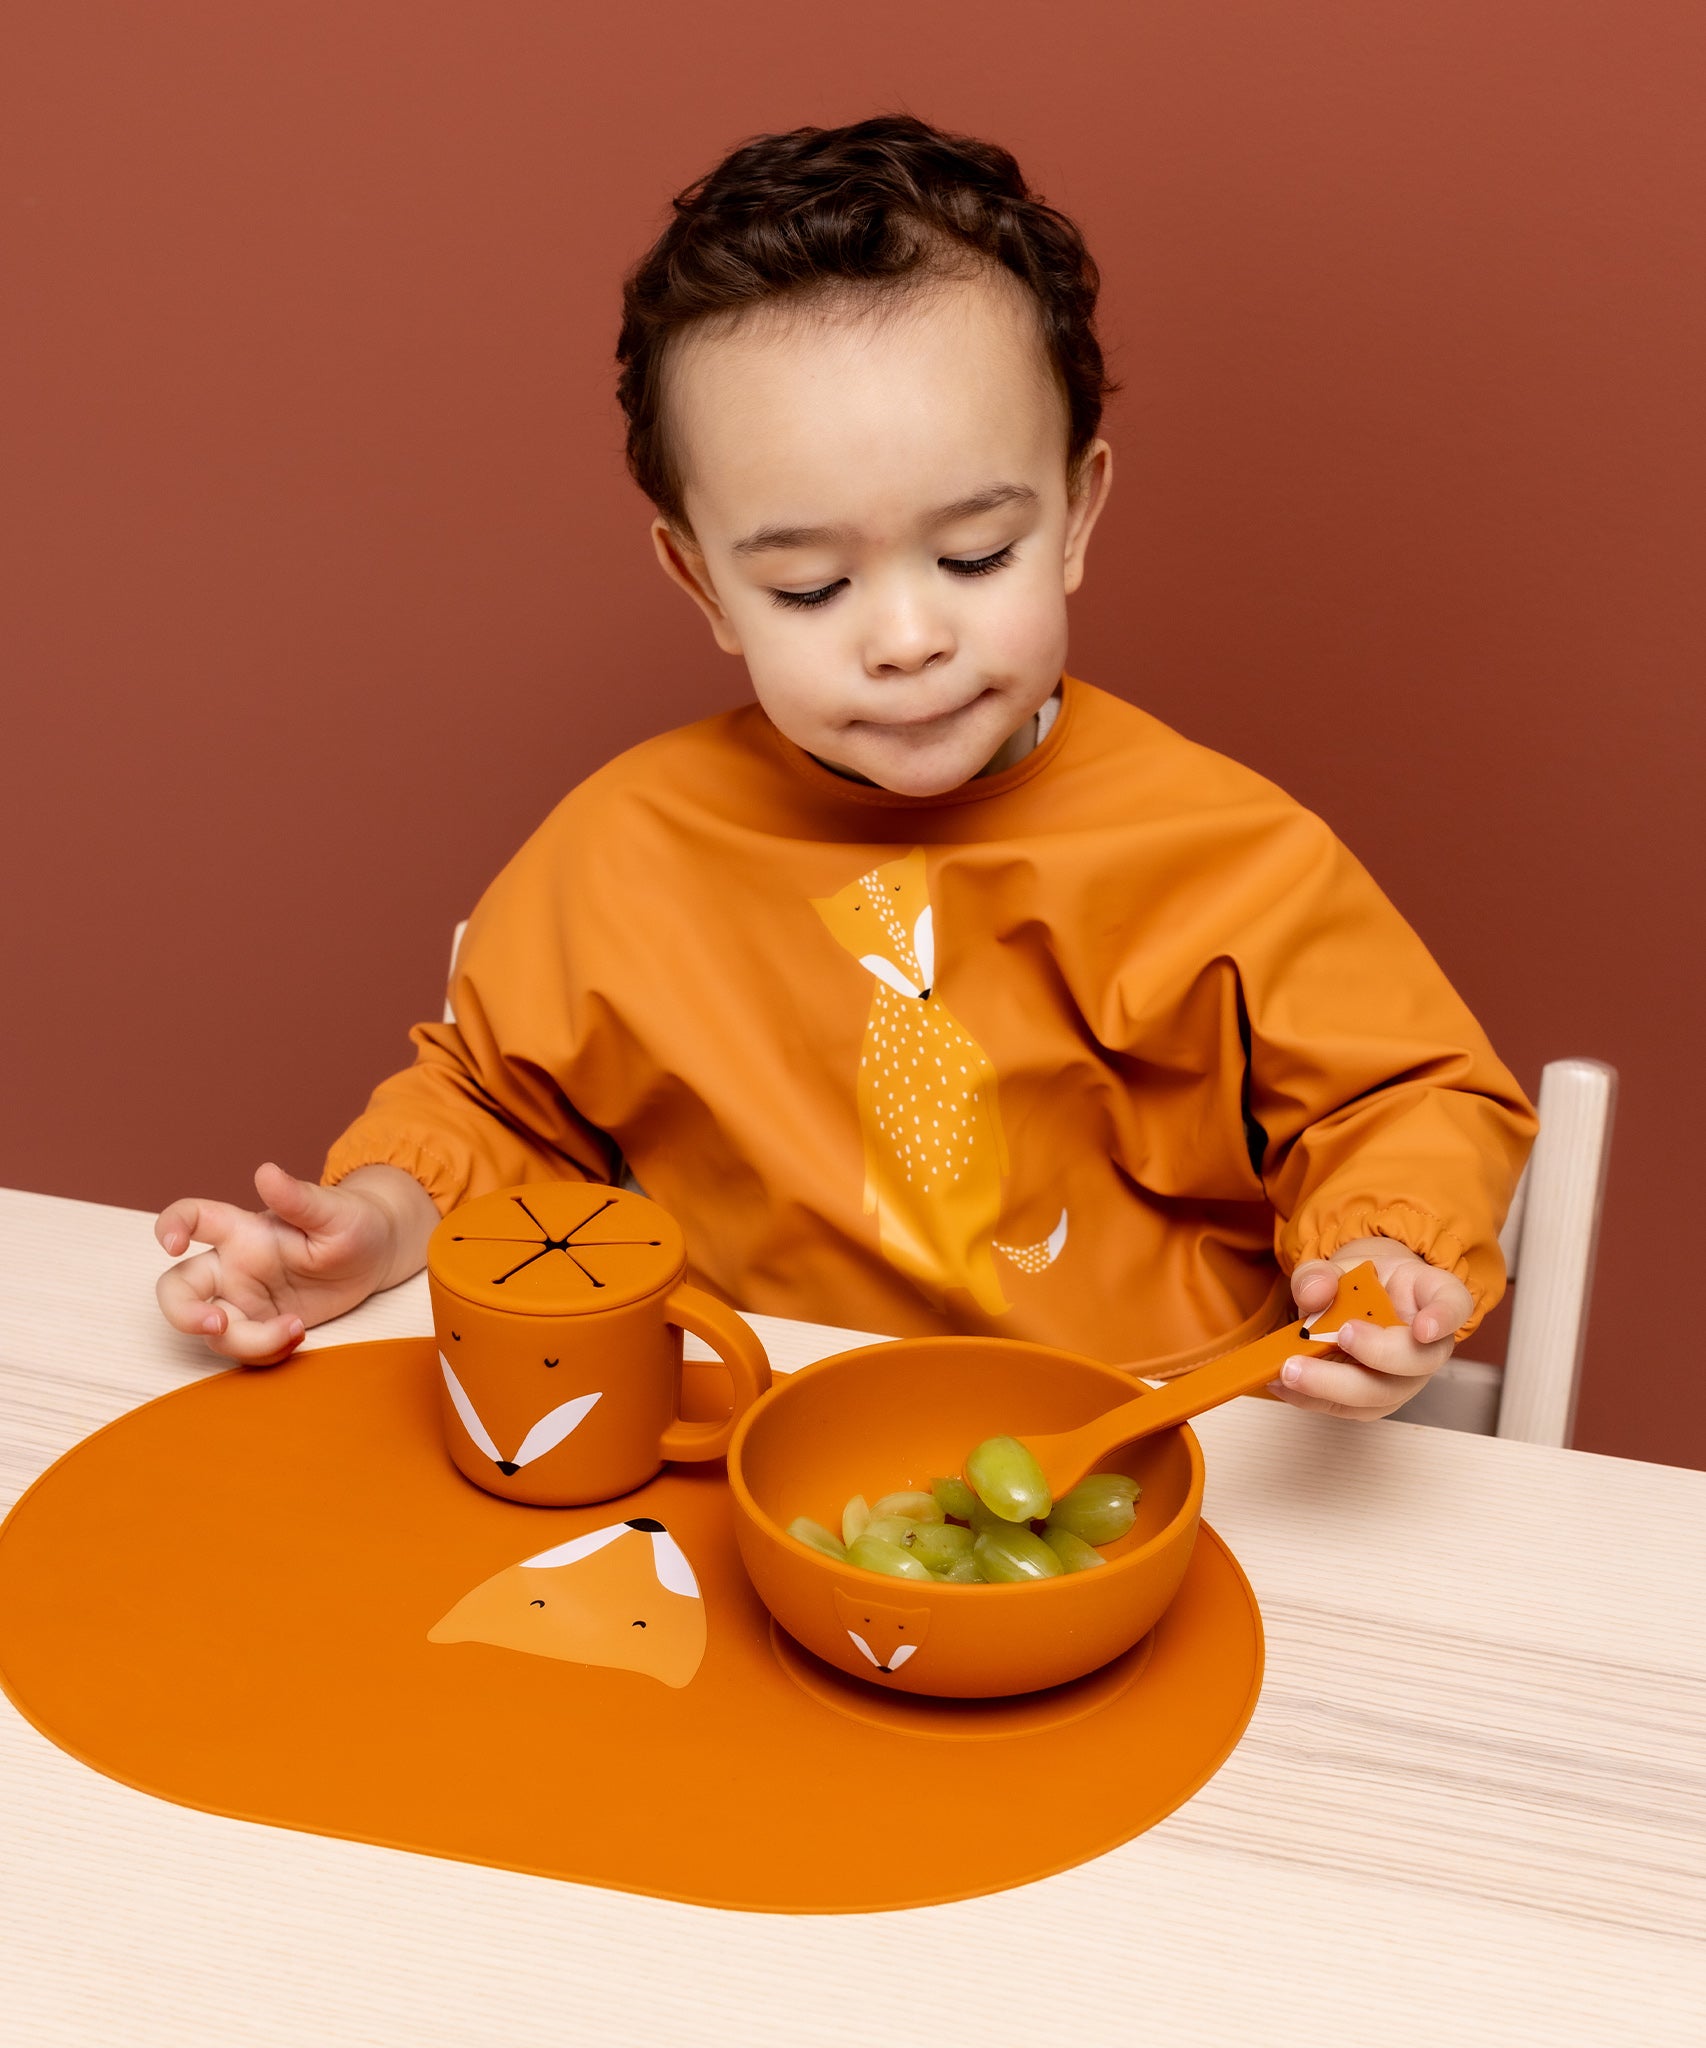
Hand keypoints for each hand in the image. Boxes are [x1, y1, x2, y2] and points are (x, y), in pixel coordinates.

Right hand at [155, 1162, 434, 1365]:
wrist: (377, 1255)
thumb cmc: (351, 1222)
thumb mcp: (333, 1212)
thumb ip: (298, 1197)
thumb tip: (266, 1172)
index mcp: (244, 1231)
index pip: (192, 1217)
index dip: (170, 1226)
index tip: (172, 1245)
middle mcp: (234, 1266)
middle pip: (178, 1289)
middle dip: (183, 1314)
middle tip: (218, 1324)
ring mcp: (245, 1299)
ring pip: (214, 1331)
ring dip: (248, 1342)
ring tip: (296, 1328)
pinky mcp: (262, 1326)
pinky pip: (245, 1351)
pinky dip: (267, 1354)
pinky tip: (299, 1337)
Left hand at [1275, 1234, 1473, 1420]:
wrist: (1355, 1302)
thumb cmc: (1360, 1283)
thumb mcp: (1338, 1265)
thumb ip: (1321, 1275)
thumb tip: (1313, 1294)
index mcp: (1432, 1296)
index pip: (1453, 1305)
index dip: (1443, 1318)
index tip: (1423, 1328)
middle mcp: (1428, 1344)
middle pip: (1416, 1361)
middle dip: (1375, 1354)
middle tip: (1337, 1335)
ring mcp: (1404, 1378)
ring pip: (1382, 1395)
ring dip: (1333, 1386)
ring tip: (1290, 1370)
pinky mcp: (1374, 1400)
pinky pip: (1349, 1408)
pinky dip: (1311, 1398)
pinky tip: (1282, 1383)